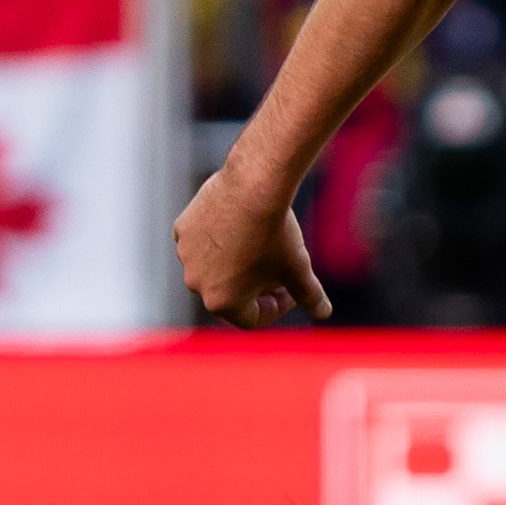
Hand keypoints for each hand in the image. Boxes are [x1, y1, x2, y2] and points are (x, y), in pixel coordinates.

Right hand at [174, 169, 330, 328]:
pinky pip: (200, 243)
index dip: (277, 307)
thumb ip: (309, 295)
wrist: (254, 186)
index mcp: (221, 301)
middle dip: (255, 286)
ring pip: (213, 267)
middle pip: (230, 293)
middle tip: (278, 266)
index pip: (252, 318)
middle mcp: (196, 283)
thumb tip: (323, 312)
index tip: (291, 289)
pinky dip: (218, 241)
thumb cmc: (276, 232)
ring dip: (236, 263)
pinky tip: (242, 225)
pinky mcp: (182, 229)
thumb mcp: (298, 267)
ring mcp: (185, 255)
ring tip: (260, 244)